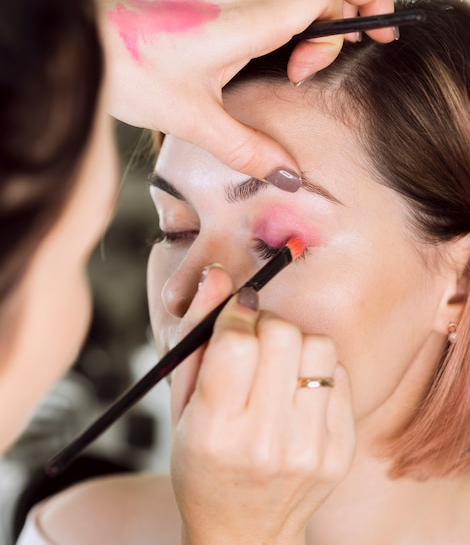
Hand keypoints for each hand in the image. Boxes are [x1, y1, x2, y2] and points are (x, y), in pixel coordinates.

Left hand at [95, 0, 393, 185]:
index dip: (348, 24)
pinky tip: (275, 3)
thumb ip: (249, 149)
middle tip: (369, 29)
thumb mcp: (195, 120)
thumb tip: (288, 174)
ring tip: (320, 29)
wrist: (84, 39)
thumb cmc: (130, 69)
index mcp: (251, 18)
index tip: (329, 65)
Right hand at [170, 265, 354, 544]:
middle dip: (265, 324)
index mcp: (215, 431)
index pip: (236, 341)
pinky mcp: (339, 451)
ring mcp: (309, 449)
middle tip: (255, 338)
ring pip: (318, 347)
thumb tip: (218, 276)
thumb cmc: (202, 461)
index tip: (236, 312)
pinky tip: (296, 390)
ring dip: (295, 343)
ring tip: (277, 365)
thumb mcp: (182, 402)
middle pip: (282, 335)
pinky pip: (339, 375)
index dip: (235, 313)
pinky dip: (316, 370)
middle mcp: (265, 442)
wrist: (242, 530)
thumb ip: (196, 334)